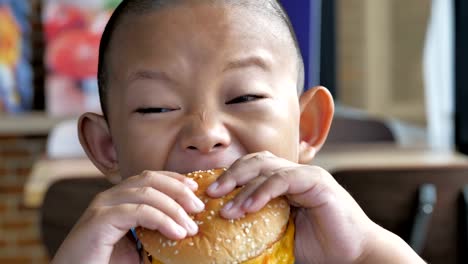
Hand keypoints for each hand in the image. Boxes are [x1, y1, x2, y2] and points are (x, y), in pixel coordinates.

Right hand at [51, 171, 204, 263]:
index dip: (174, 179)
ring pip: (146, 193)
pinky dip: (161, 219)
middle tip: (198, 208)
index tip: (195, 189)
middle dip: (179, 190)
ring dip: (174, 208)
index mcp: (118, 199)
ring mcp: (102, 206)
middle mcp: (109, 197)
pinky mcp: (99, 220)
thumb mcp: (139, 246)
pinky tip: (176, 233)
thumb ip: (157, 232)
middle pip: (150, 179)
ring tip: (191, 228)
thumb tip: (188, 228)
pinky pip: (138, 211)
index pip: (150, 177)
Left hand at [206, 151, 423, 263]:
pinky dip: (263, 191)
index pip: (251, 169)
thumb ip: (257, 225)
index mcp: (283, 182)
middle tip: (210, 195)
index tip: (208, 196)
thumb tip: (225, 232)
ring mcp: (306, 175)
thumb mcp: (278, 234)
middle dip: (230, 175)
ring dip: (242, 186)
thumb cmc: (317, 246)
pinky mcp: (317, 182)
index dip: (229, 178)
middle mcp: (293, 174)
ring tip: (225, 208)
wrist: (353, 255)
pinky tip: (248, 207)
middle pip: (254, 162)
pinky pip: (284, 179)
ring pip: (266, 168)